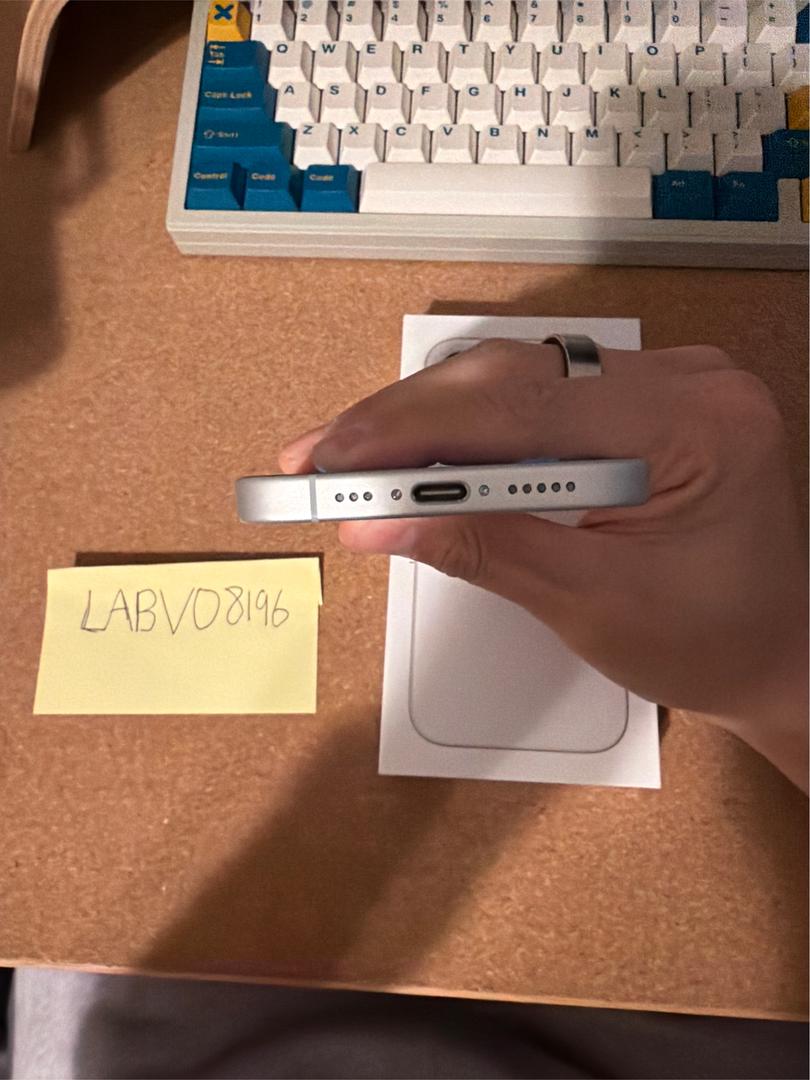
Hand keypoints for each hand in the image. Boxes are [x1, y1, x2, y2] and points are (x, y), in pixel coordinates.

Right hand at [280, 341, 807, 789]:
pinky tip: (416, 453)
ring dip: (427, 421)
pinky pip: (538, 395)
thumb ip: (484, 550)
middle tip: (320, 460)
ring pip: (515, 378)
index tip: (336, 460)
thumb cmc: (711, 643)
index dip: (414, 432)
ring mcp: (667, 381)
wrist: (777, 651)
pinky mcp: (641, 399)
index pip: (526, 406)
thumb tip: (379, 519)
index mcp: (697, 425)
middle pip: (512, 377)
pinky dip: (470, 428)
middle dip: (405, 422)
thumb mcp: (592, 606)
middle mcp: (687, 380)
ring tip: (350, 460)